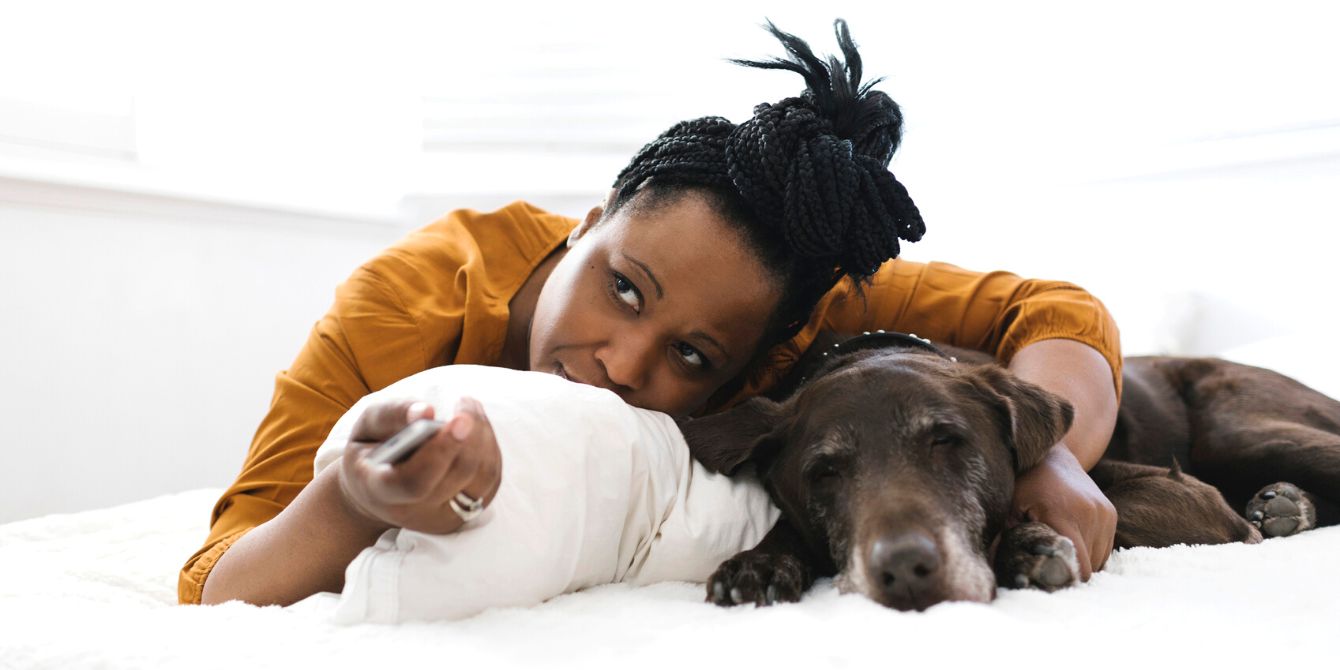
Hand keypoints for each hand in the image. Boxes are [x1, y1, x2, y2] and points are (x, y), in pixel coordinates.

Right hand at [337, 397, 501, 534]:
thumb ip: (391, 415)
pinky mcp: (466, 514)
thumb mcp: (365, 427)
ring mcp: (443, 518)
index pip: (416, 482)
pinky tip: (477, 427)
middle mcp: (414, 513)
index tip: (459, 419)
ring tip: (470, 407)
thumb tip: (427, 411)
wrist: (377, 495)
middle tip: (465, 401)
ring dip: (484, 435)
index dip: (441, 451)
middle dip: (471, 431)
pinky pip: (491, 479)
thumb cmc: (371, 452)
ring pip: (482, 475)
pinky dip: (489, 448)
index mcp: (380, 492)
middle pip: (459, 473)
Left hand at [1010, 445, 1115, 579]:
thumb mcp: (1009, 509)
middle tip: (1050, 573)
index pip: (1076, 564)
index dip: (1063, 579)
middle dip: (1070, 573)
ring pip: (1099, 559)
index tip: (1047, 584)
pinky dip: (1091, 553)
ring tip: (1060, 557)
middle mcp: (1090, 514)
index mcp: (1064, 514)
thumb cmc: (1024, 484)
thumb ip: (1003, 540)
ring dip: (1082, 564)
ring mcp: (1103, 513)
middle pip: (1088, 565)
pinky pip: (1105, 547)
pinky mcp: (1110, 513)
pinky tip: (1071, 546)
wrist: (1051, 456)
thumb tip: (990, 573)